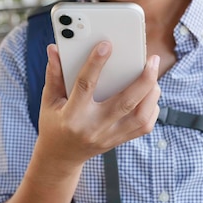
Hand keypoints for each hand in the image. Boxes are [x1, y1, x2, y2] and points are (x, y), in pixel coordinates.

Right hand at [37, 41, 160, 166]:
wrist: (61, 157)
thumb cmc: (54, 124)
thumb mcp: (49, 101)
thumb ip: (54, 74)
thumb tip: (54, 49)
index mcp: (72, 116)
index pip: (85, 86)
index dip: (95, 64)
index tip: (107, 45)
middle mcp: (94, 127)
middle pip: (125, 103)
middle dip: (143, 80)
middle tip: (153, 60)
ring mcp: (109, 136)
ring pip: (140, 117)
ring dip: (151, 94)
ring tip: (153, 75)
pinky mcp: (119, 141)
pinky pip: (144, 126)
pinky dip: (152, 108)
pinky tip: (150, 94)